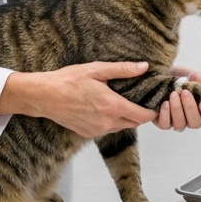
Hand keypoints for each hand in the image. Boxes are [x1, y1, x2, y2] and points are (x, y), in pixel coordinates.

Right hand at [0, 62, 157, 137]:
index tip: (156, 103)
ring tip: (124, 101)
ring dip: (126, 117)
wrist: (44, 96)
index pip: (142, 116)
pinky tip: (106, 108)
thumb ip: (123, 70)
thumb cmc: (68, 80)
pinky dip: (112, 121)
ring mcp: (97, 130)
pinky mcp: (88, 134)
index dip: (152, 111)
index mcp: (111, 106)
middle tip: (142, 100)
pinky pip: (108, 129)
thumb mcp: (97, 69)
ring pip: (121, 127)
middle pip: (135, 123)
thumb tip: (144, 67)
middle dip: (141, 114)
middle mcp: (106, 122)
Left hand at [156, 65, 200, 129]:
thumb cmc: (179, 77)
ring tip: (173, 95)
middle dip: (190, 108)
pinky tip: (165, 103)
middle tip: (185, 93)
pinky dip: (165, 114)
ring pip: (180, 124)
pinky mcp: (163, 121)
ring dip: (177, 109)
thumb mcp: (192, 75)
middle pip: (196, 123)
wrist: (161, 74)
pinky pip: (165, 125)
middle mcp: (191, 118)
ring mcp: (177, 121)